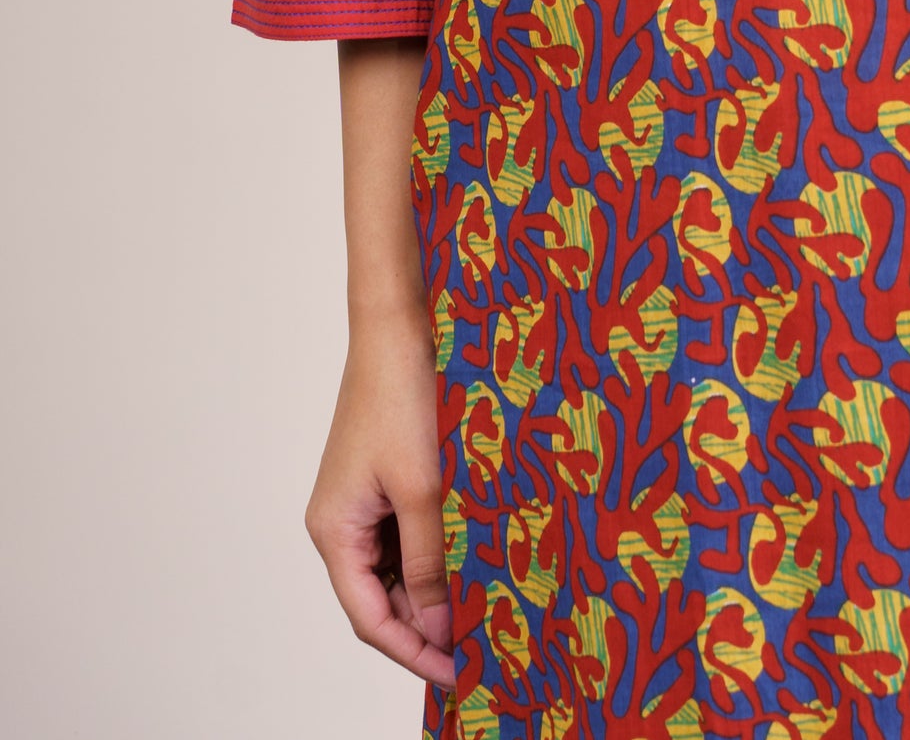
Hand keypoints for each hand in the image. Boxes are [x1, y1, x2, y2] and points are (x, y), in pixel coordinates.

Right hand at [305, 304, 455, 690]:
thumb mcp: (423, 488)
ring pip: (398, 566)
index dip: (414, 653)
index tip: (462, 675)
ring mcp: (362, 499)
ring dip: (436, 588)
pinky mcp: (384, 477)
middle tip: (484, 647)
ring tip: (487, 608)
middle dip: (428, 625)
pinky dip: (438, 551)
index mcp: (334, 531)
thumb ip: (429, 563)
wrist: (399, 322)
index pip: (370, 619)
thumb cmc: (403, 396)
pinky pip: (407, 532)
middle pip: (381, 598)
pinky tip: (475, 559)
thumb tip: (434, 629)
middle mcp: (341, 521)